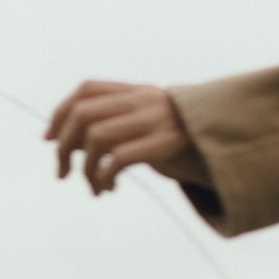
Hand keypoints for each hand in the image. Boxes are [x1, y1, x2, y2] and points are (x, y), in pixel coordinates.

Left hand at [45, 80, 208, 195]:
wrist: (229, 147)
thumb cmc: (181, 143)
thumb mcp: (143, 129)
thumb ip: (109, 129)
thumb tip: (64, 142)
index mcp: (137, 91)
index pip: (86, 89)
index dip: (61, 112)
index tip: (49, 139)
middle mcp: (144, 100)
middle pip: (83, 114)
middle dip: (63, 145)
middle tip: (62, 172)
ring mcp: (155, 120)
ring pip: (96, 137)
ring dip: (84, 168)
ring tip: (91, 186)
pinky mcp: (167, 144)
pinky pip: (118, 159)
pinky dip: (104, 177)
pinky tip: (108, 189)